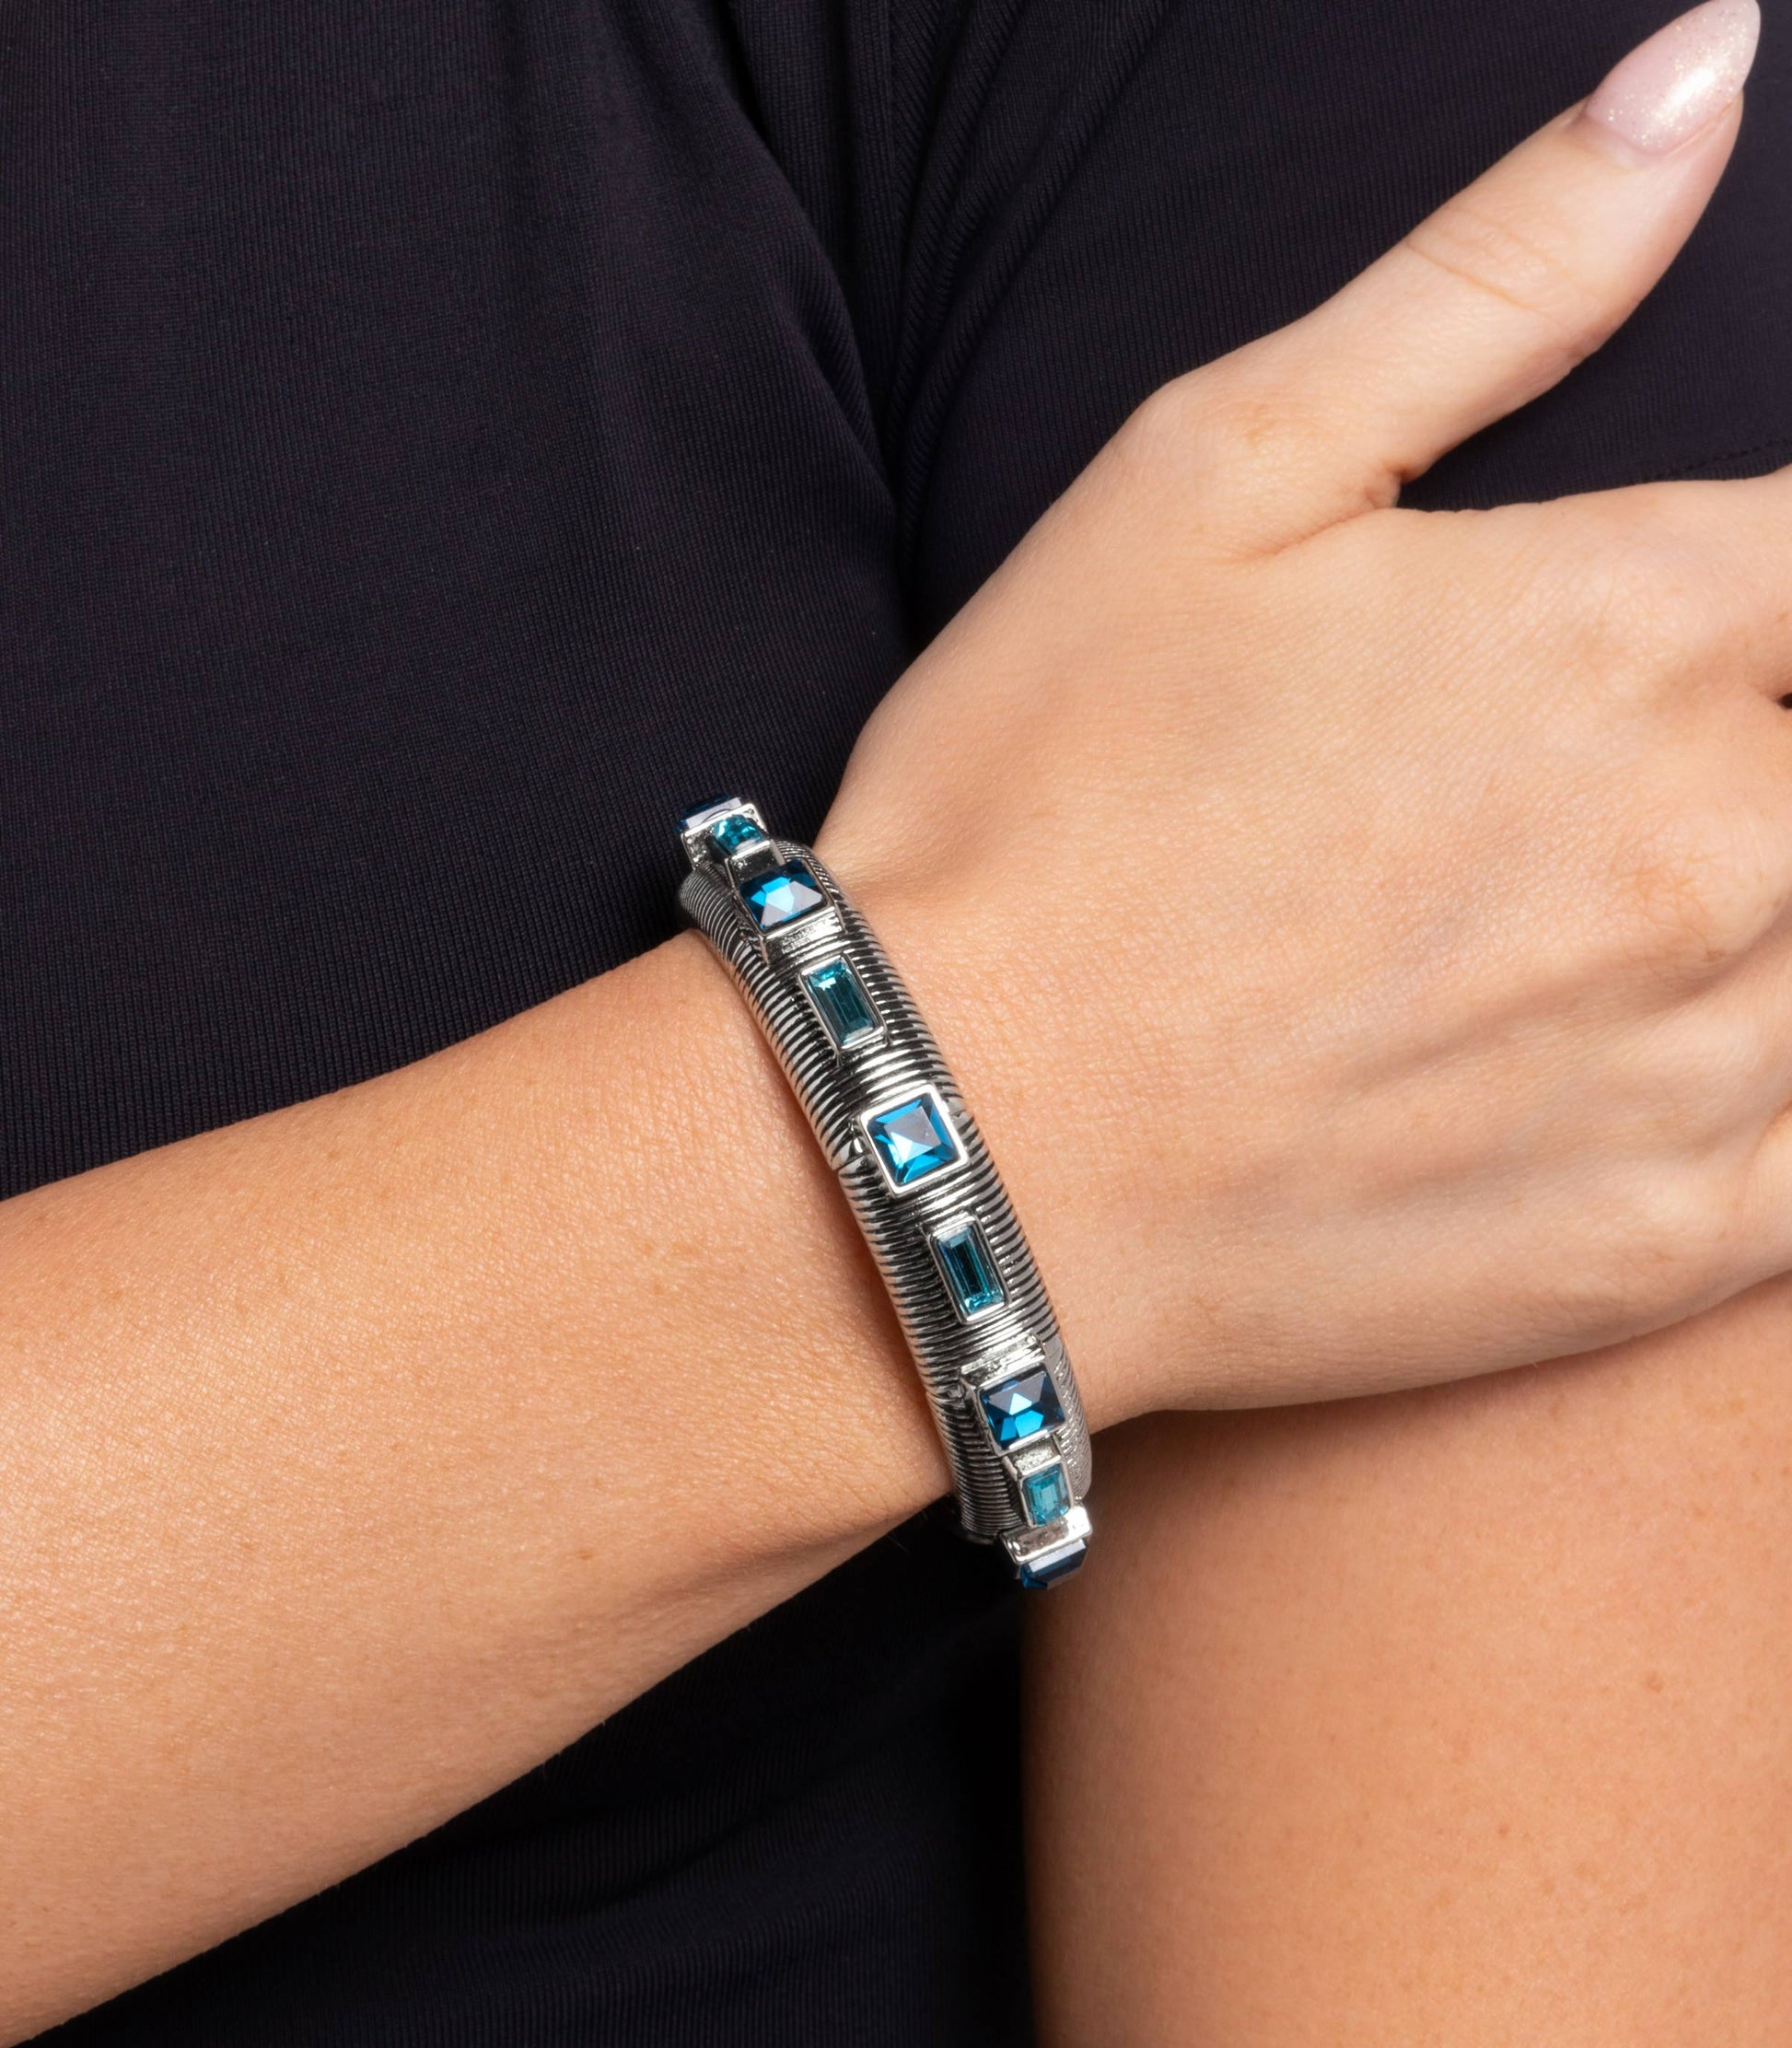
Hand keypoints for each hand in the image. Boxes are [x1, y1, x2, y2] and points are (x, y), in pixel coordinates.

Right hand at [819, 0, 1782, 1422]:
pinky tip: (1631, 1064)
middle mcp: (1718, 842)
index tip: (1693, 640)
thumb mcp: (1213, 473)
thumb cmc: (1043, 802)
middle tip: (1551, 808)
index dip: (1772, 592)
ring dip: (1755, 922)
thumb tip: (1707, 70)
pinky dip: (1771, 1095)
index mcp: (1636, 623)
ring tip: (1553, 934)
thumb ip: (1493, 277)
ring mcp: (1705, 1066)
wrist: (942, 1148)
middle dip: (1748, 755)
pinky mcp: (1666, 1249)